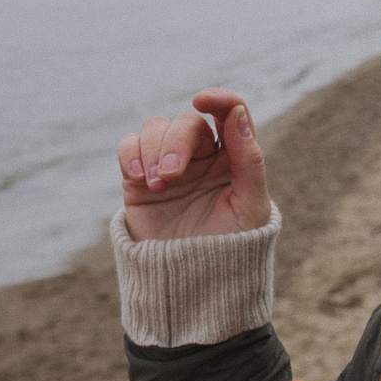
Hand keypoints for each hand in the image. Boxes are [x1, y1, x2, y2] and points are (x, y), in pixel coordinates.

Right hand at [118, 88, 272, 241]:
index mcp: (234, 157)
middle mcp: (202, 155)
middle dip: (177, 143)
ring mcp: (169, 164)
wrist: (196, 282)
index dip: (220, 98)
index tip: (203, 100)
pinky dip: (131, 154)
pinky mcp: (140, 178)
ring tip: (159, 185)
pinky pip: (129, 146)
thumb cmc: (233, 246)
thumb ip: (249, 159)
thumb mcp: (251, 206)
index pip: (231, 112)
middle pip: (187, 122)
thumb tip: (236, 113)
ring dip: (154, 150)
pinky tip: (139, 176)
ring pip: (156, 127)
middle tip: (172, 176)